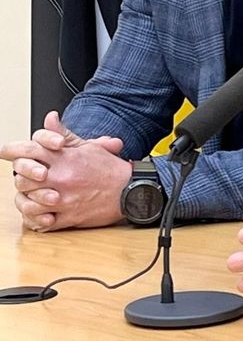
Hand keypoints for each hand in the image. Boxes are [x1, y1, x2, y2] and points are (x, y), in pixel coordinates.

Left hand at [1, 112, 127, 230]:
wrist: (131, 190)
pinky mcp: (68, 218)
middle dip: (20, 178)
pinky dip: (37, 219)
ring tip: (32, 196)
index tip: (4, 151)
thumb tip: (50, 118)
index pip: (29, 150)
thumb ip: (64, 133)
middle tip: (23, 178)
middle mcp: (62, 178)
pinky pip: (42, 222)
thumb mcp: (88, 146)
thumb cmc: (110, 170)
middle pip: (22, 179)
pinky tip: (40, 213)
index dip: (12, 150)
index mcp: (65, 159)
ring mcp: (63, 200)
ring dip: (27, 200)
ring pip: (28, 202)